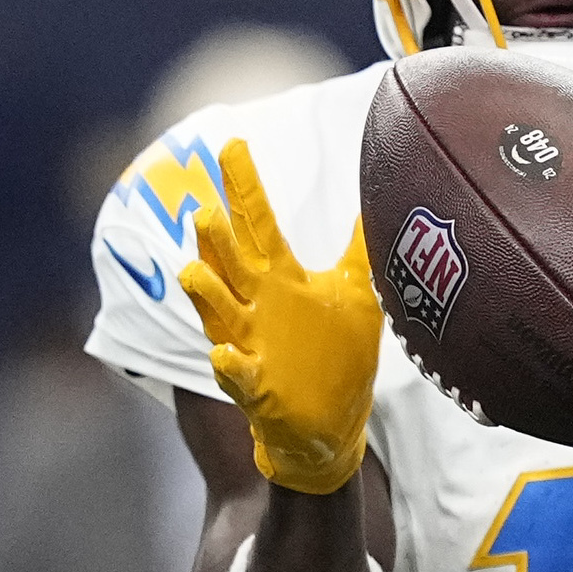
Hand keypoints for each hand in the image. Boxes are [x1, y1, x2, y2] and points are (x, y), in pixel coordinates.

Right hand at [173, 137, 378, 494]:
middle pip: (231, 261)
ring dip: (206, 292)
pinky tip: (224, 355)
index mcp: (281, 281)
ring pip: (218, 312)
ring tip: (193, 271)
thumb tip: (379, 201)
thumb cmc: (336, 358)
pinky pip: (235, 375)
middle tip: (206, 208)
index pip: (260, 224)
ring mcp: (251, 345)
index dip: (245, 185)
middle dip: (217, 237)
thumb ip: (359, 250)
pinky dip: (229, 366)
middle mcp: (258, 307)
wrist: (328, 427)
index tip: (232, 144)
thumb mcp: (355, 297)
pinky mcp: (256, 388)